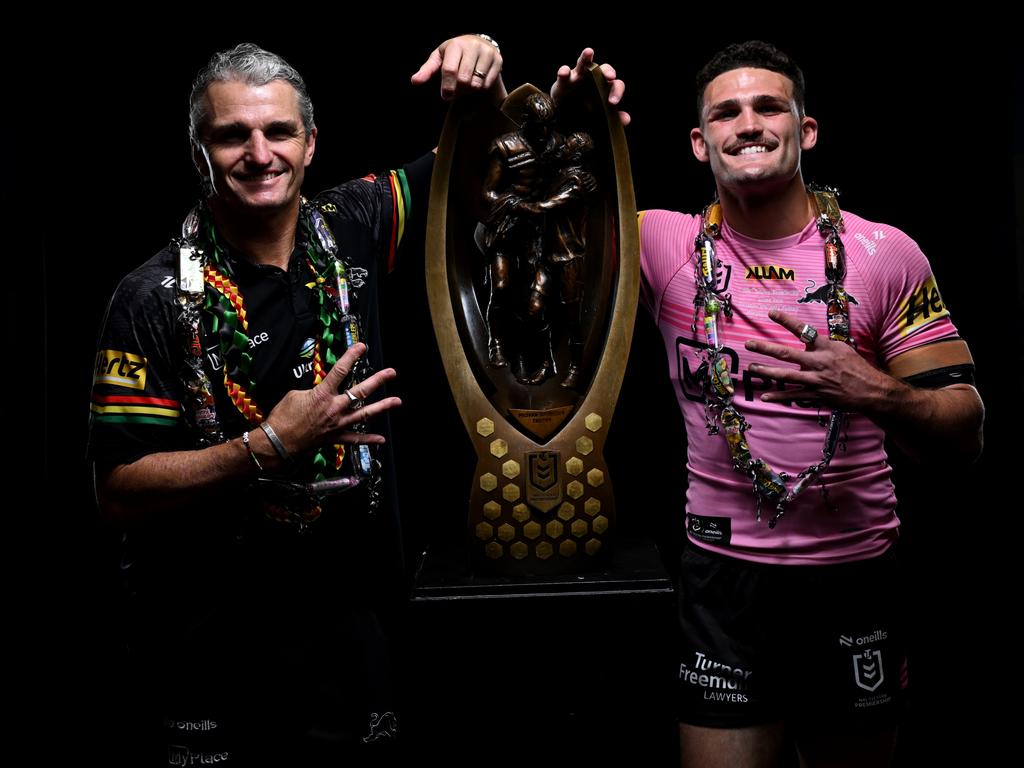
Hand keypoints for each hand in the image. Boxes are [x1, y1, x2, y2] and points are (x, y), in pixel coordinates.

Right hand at [264, 343, 401, 453]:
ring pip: (364, 414)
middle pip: (360, 391)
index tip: (362, 347)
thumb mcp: (294, 394)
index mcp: (322, 394)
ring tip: (396, 401)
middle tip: (391, 372)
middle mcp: (334, 408)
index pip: (340, 370)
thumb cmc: (282, 417)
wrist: (277, 442)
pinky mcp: (335, 438)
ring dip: (382, 407)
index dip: (352, 356)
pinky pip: (355, 439)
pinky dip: (369, 439)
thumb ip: (313, 390)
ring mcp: (337, 424)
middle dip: (378, 380)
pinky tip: (381, 439)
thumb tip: (321, 391)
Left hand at [410, 34, 505, 101]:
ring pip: (476, 83)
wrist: (479, 44)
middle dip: (458, 90)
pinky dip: (480, 88)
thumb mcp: (439, 58)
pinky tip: (477, 82)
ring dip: (469, 90)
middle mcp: (472, 46)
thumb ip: (427, 70)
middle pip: (464, 79)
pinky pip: (487, 84)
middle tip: (455, 92)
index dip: (447, 86)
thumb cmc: (454, 54)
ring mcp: (487, 53)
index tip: (445, 96)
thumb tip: (414, 82)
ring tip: (466, 84)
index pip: (450, 69)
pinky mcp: (498, 60)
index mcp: (455, 45)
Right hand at [551, 48, 629, 125]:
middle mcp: (594, 78)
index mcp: (606, 88)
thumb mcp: (600, 118)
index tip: (613, 102)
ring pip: (584, 63)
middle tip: (610, 77)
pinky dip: (564, 71)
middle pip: (604, 70)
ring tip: (589, 52)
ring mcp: (579, 76)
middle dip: (608, 71)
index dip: (617, 92)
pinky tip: (564, 72)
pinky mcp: (564, 80)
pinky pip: (564, 73)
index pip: (616, 85)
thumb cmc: (585, 112)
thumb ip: (614, 117)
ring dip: (586, 57)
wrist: (564, 116)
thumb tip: (626, 119)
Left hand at [745, 309, 892, 412]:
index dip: (787, 321)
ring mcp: (815, 380)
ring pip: (785, 375)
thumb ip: (823, 345)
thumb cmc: (857, 368)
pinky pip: (793, 395)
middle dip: (765, 348)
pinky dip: (778, 396)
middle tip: (749, 343)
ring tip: (752, 368)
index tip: (771, 313)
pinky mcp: (815, 395)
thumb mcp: (843, 349)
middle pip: (786, 353)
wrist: (870, 391)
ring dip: (766, 372)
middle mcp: (818, 362)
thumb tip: (809, 339)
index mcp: (826, 347)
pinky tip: (764, 396)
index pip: (803, 330)